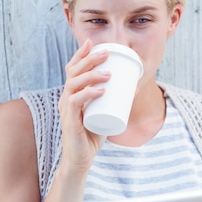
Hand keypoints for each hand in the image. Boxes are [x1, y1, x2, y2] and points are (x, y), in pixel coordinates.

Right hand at [58, 39, 110, 175]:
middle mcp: (66, 99)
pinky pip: (76, 102)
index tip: (92, 42)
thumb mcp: (107, 114)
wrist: (82, 159)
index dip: (80, 55)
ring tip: (109, 72)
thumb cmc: (92, 137)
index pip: (73, 69)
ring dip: (91, 75)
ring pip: (74, 84)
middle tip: (106, 53)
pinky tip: (101, 90)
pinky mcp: (69, 121)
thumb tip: (135, 87)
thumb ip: (117, 101)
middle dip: (89, 59)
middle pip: (73, 72)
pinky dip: (89, 94)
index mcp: (72, 95)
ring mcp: (66, 109)